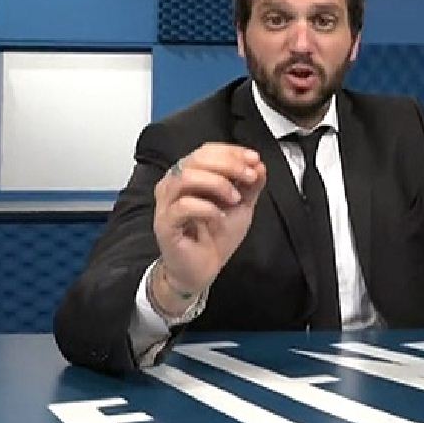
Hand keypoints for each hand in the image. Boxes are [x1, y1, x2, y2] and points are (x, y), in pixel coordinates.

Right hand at [152, 143, 266, 313]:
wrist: (202, 271)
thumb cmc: (215, 237)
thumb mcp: (241, 207)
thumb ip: (250, 186)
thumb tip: (259, 165)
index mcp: (189, 175)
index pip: (206, 151)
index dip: (231, 152)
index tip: (254, 159)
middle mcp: (173, 185)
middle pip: (196, 159)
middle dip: (229, 164)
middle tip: (249, 177)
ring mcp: (166, 204)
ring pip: (186, 177)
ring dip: (217, 183)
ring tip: (235, 199)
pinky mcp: (165, 224)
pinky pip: (183, 206)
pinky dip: (206, 208)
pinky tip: (219, 217)